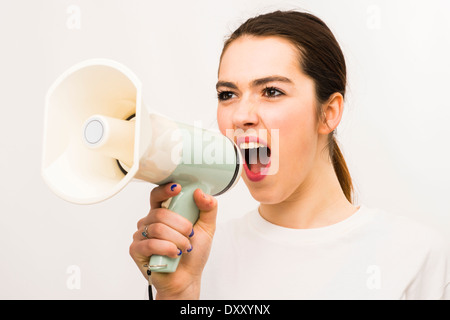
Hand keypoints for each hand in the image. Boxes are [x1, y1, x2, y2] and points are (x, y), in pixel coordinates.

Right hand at [129, 182, 217, 298]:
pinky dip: (167, 248)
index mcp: (163, 212)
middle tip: (190, 235)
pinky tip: (174, 254)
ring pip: (157, 228)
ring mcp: (141, 235)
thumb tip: (200, 192)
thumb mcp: (207, 228)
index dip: (165, 190)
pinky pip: (150, 244)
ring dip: (177, 239)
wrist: (187, 279)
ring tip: (185, 248)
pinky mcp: (136, 250)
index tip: (177, 189)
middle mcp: (150, 222)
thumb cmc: (194, 254)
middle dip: (181, 225)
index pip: (158, 195)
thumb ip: (208, 208)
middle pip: (160, 213)